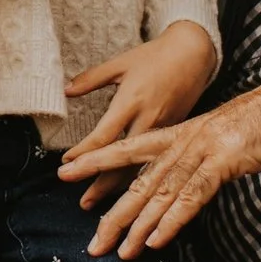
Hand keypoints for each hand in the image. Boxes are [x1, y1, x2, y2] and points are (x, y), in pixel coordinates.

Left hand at [56, 71, 260, 258]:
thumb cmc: (256, 122)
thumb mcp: (216, 133)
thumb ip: (192, 151)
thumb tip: (177, 173)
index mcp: (176, 132)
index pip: (125, 148)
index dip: (95, 161)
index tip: (65, 173)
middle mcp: (182, 141)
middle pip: (138, 181)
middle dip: (112, 213)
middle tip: (92, 242)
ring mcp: (201, 150)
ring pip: (160, 192)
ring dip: (139, 226)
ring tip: (118, 251)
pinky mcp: (224, 161)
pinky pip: (192, 196)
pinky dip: (172, 220)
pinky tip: (156, 241)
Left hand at [58, 22, 219, 205]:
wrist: (194, 53)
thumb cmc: (154, 56)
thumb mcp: (120, 63)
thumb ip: (92, 78)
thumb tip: (66, 90)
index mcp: (131, 100)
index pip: (104, 134)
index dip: (85, 153)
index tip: (66, 166)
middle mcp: (147, 119)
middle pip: (123, 160)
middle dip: (102, 184)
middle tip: (83, 203)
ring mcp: (164, 128)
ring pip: (141, 167)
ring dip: (121, 188)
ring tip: (104, 208)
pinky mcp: (176, 133)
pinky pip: (156, 162)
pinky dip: (141, 179)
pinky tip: (132, 194)